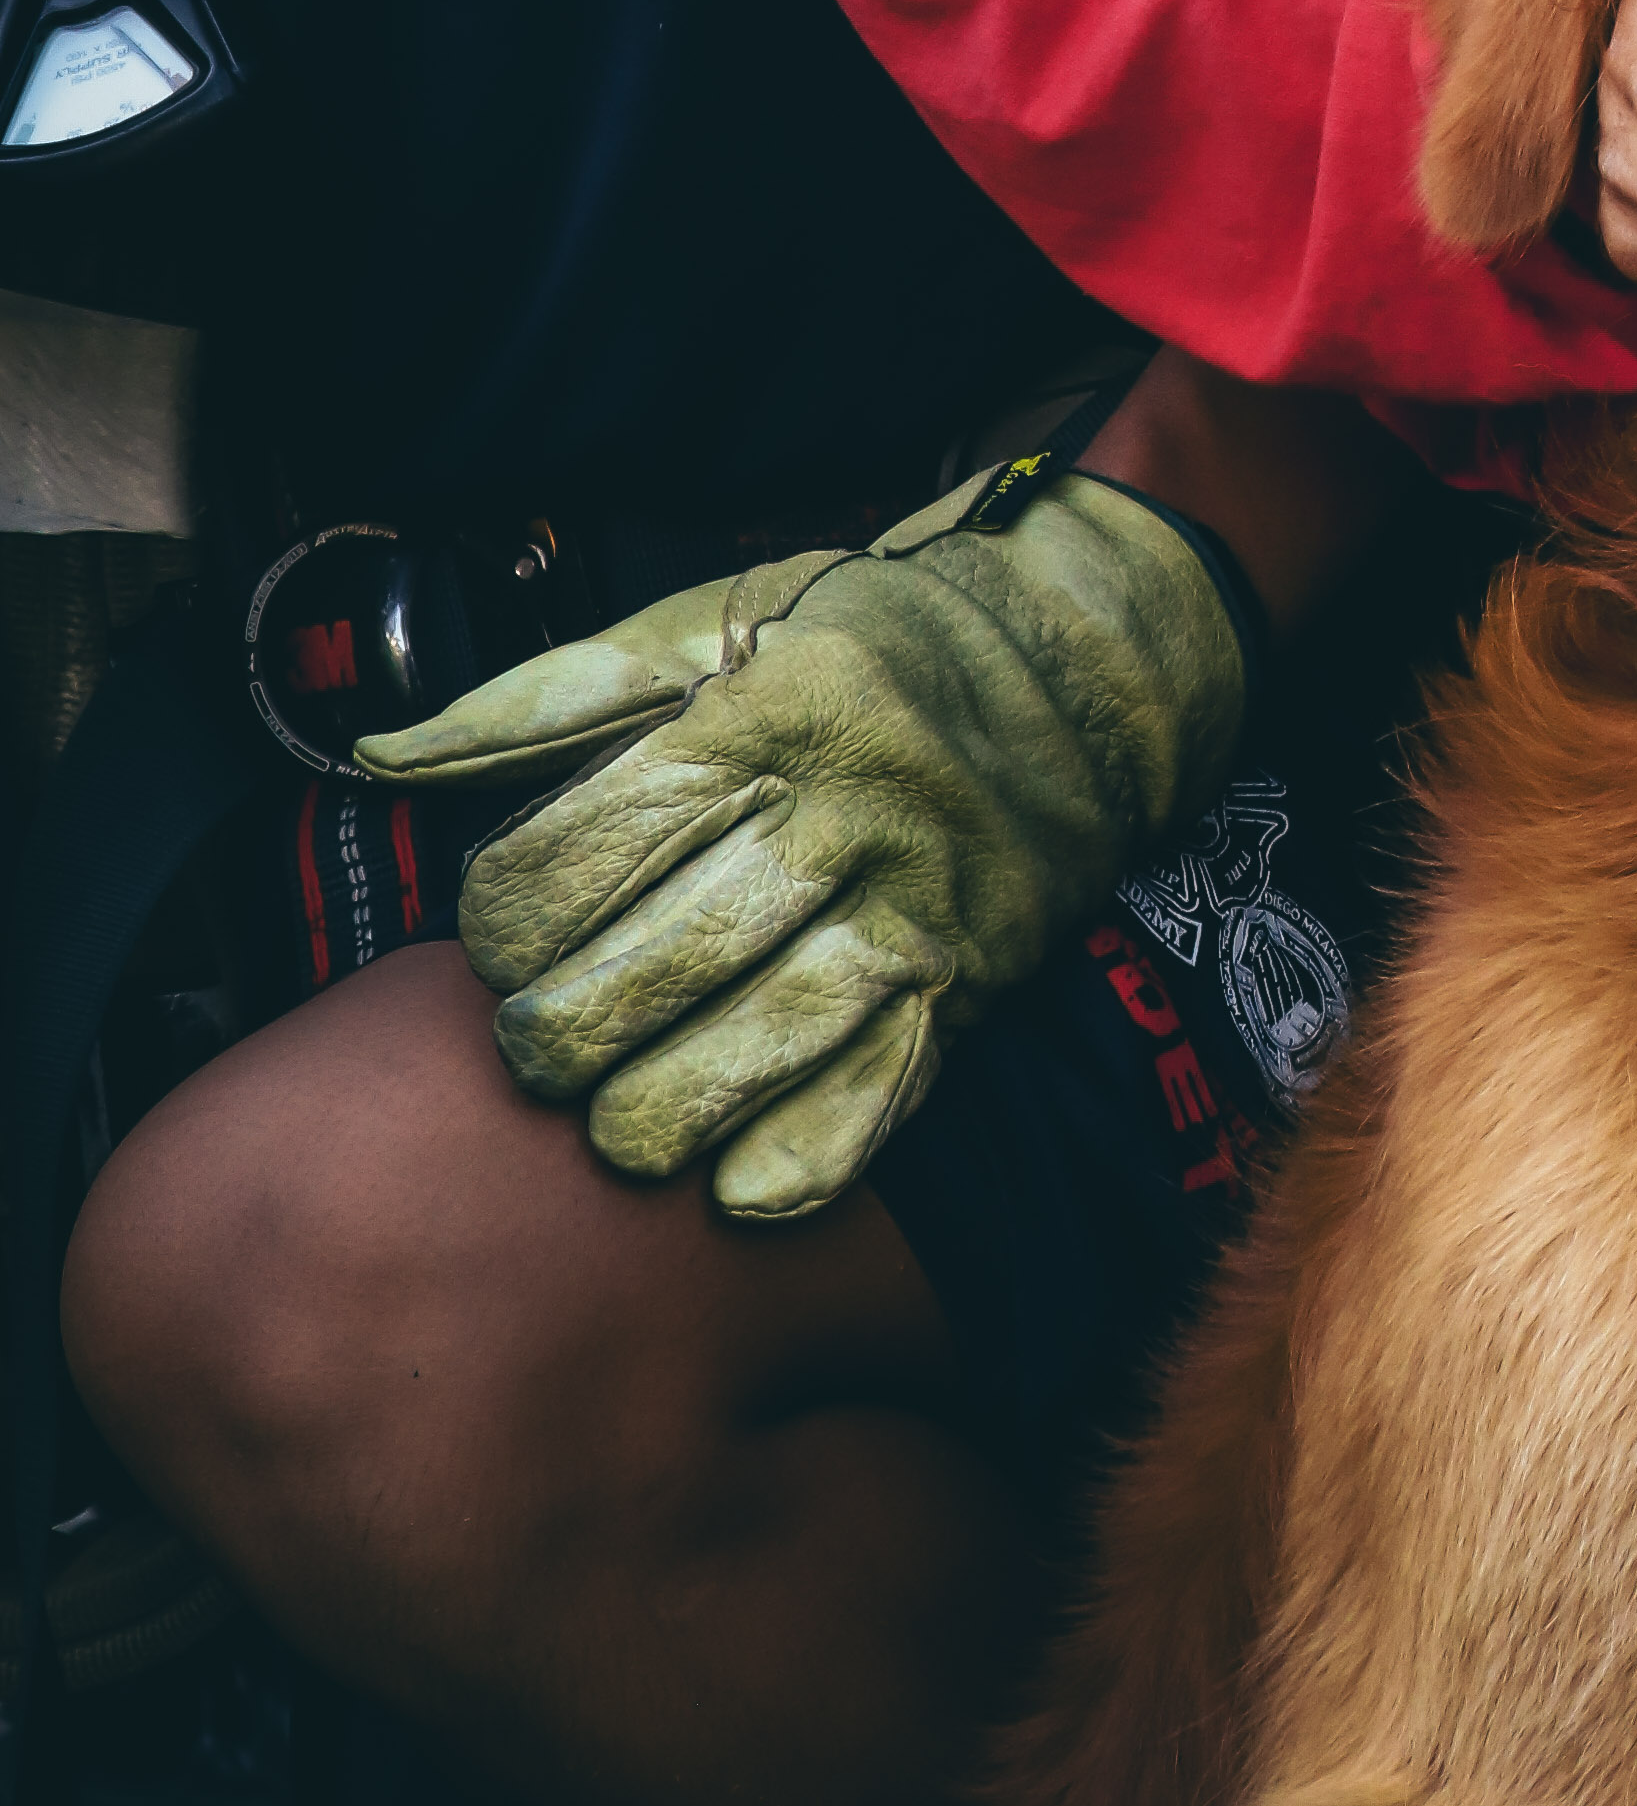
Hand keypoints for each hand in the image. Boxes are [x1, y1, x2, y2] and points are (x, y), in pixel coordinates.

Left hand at [354, 465, 1249, 1220]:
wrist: (1084, 661)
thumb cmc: (870, 641)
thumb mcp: (710, 623)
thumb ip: (546, 700)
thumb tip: (382, 757)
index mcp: (763, 713)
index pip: (597, 840)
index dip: (513, 915)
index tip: (494, 944)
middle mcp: (842, 808)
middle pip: (668, 951)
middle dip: (568, 1029)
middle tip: (531, 1052)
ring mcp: (915, 899)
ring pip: (767, 1033)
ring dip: (664, 1107)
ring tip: (610, 1127)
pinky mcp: (973, 977)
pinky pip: (884, 1089)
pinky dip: (804, 1153)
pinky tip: (732, 1182)